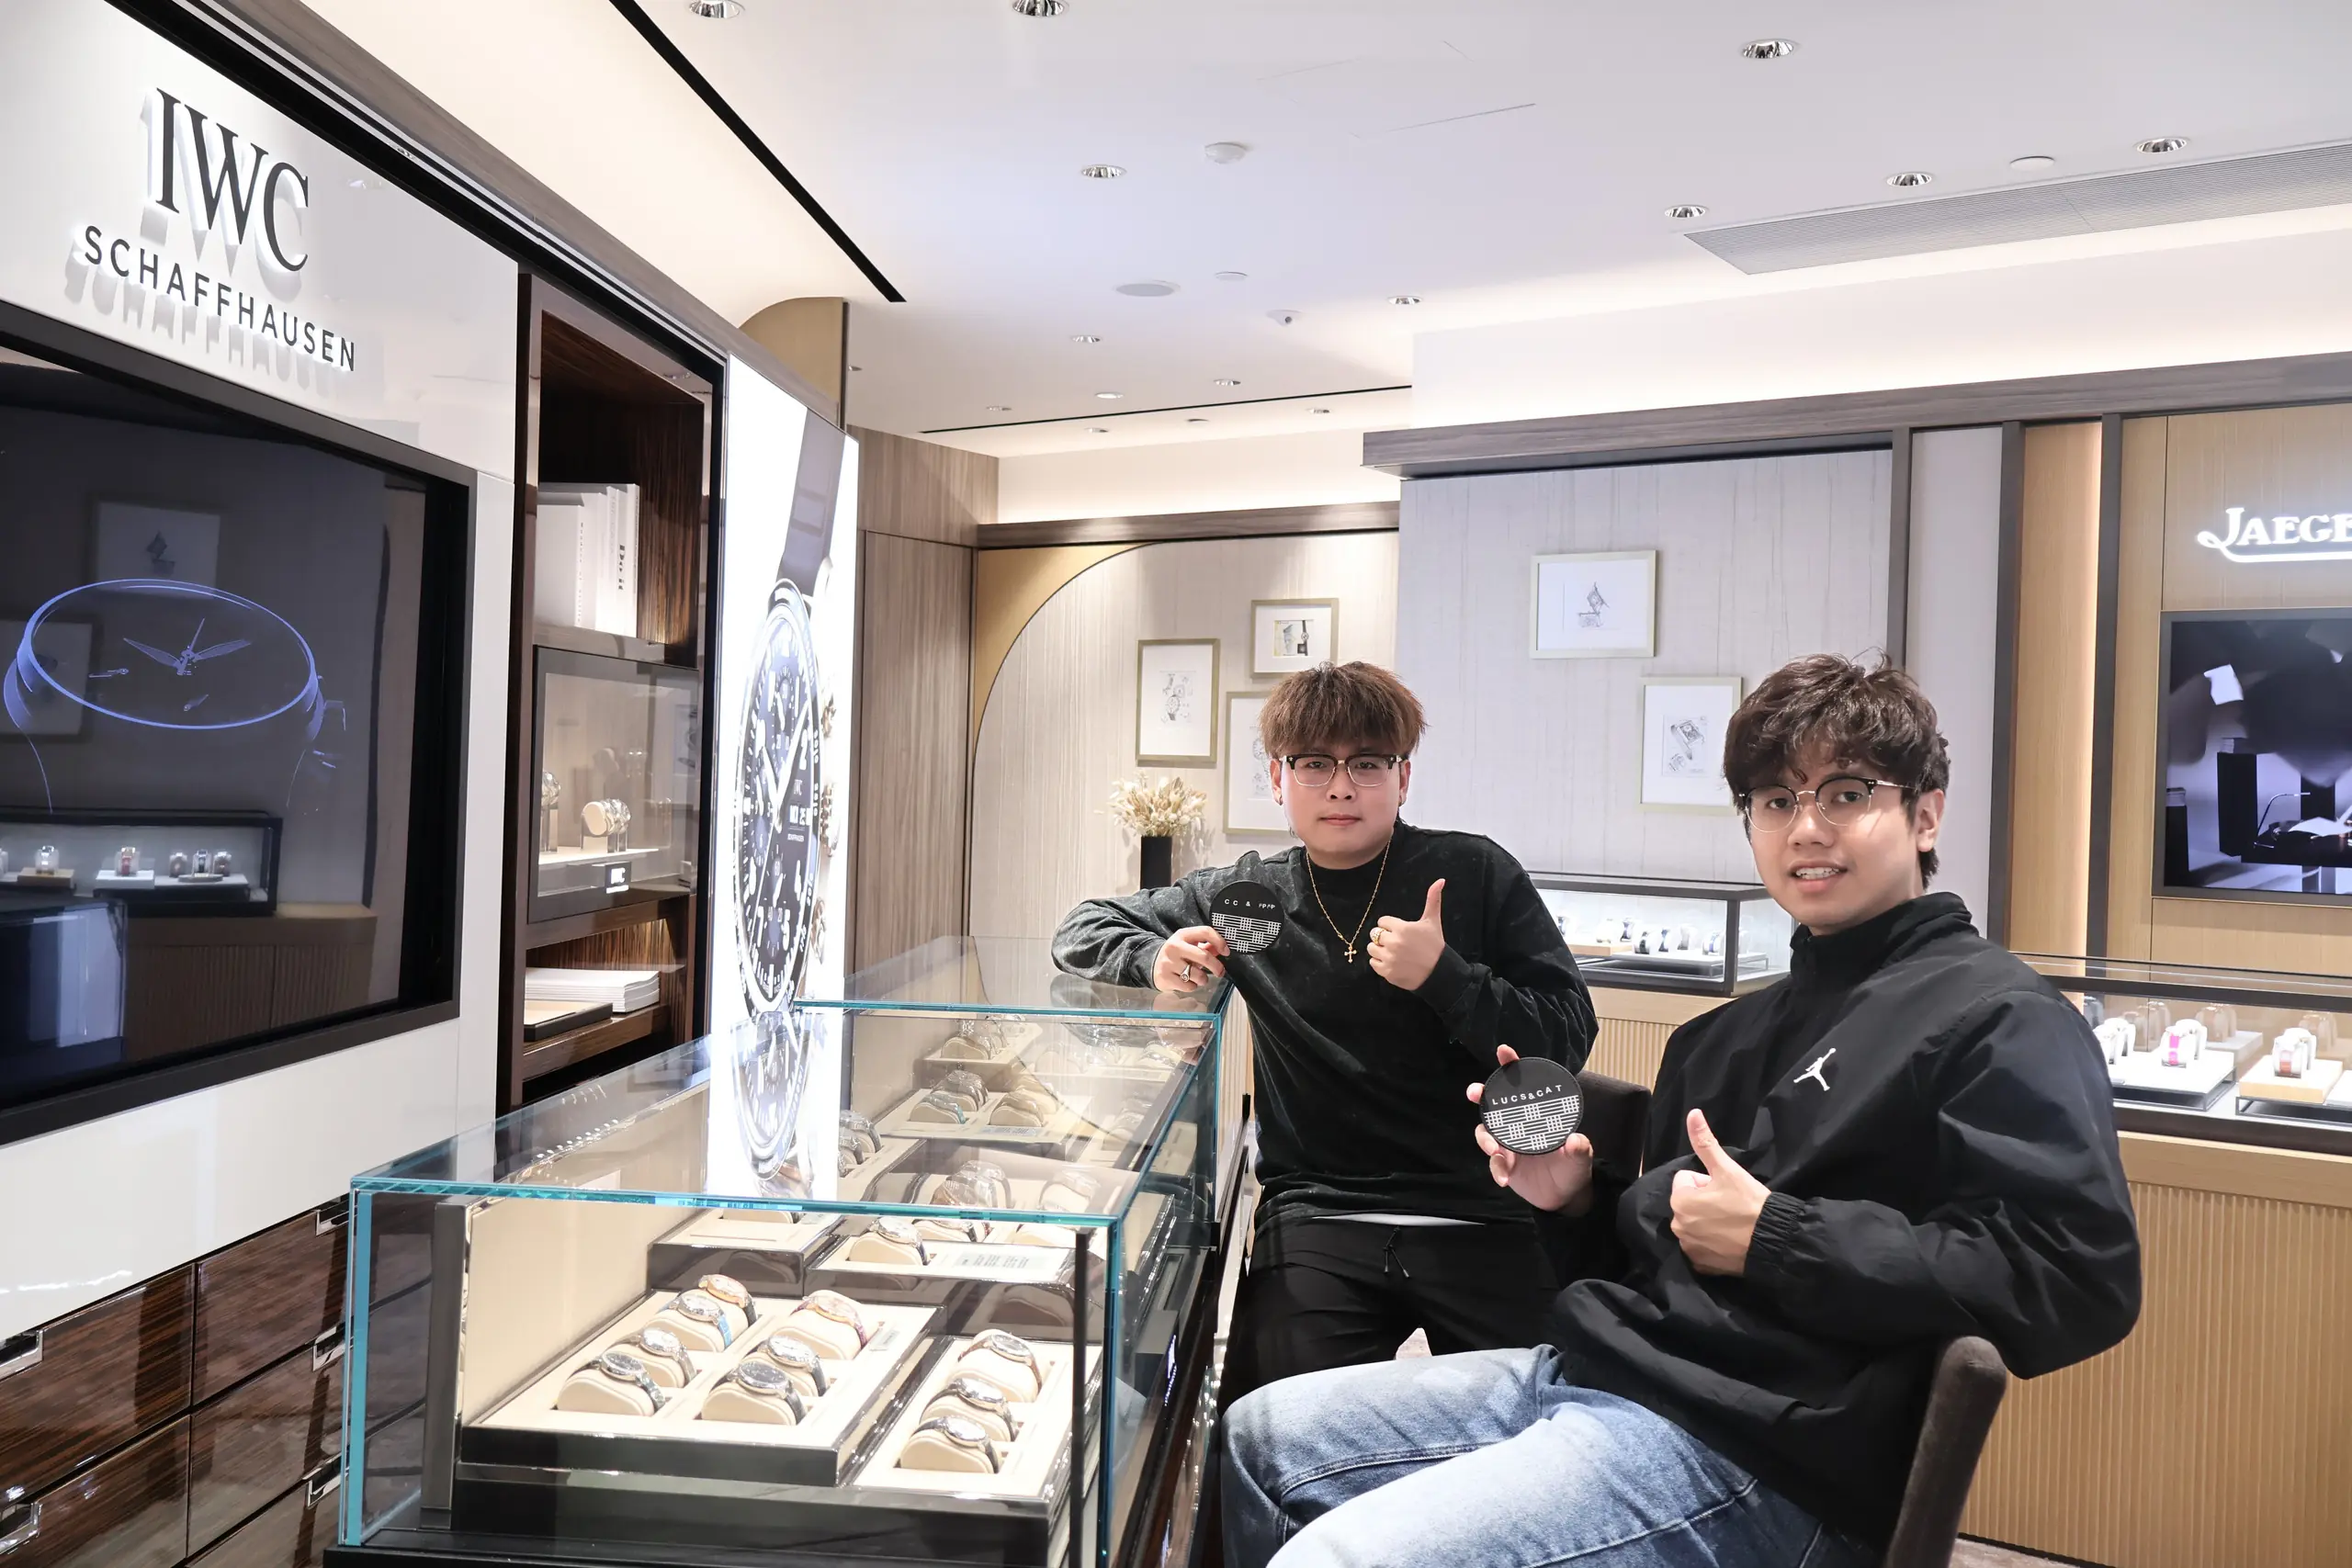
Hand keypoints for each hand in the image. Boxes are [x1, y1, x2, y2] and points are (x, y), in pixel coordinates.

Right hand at [1153, 926, 1228, 992]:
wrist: (1152, 964)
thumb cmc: (1176, 954)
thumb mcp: (1189, 945)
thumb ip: (1206, 946)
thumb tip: (1221, 949)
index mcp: (1183, 935)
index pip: (1205, 932)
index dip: (1219, 942)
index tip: (1226, 952)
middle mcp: (1175, 947)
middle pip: (1204, 956)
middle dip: (1216, 967)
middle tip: (1220, 972)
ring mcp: (1169, 962)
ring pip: (1198, 975)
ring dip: (1203, 979)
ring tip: (1198, 977)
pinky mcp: (1165, 977)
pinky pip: (1189, 986)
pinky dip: (1192, 986)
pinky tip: (1187, 981)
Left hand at [1368, 879, 1447, 991]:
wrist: (1439, 973)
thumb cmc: (1435, 945)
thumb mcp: (1433, 921)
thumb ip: (1433, 899)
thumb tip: (1440, 880)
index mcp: (1402, 928)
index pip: (1382, 921)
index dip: (1390, 926)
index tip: (1401, 931)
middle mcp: (1393, 943)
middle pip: (1375, 934)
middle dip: (1384, 937)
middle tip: (1398, 943)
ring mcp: (1389, 958)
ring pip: (1371, 948)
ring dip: (1379, 950)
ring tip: (1393, 952)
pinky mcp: (1387, 972)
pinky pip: (1373, 963)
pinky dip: (1380, 963)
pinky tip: (1392, 962)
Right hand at [1466, 1045, 1594, 1214]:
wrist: (1564, 1197)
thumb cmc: (1573, 1168)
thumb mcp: (1580, 1158)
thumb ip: (1579, 1149)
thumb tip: (1575, 1141)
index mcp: (1537, 1114)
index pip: (1524, 1086)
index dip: (1512, 1067)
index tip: (1504, 1051)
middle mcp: (1519, 1124)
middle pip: (1495, 1103)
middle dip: (1482, 1094)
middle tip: (1475, 1092)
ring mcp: (1508, 1142)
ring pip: (1486, 1131)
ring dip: (1486, 1138)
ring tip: (1495, 1151)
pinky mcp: (1502, 1162)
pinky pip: (1493, 1162)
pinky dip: (1496, 1169)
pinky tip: (1504, 1178)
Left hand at [1669, 1109, 1770, 1275]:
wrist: (1772, 1239)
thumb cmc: (1748, 1201)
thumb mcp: (1727, 1169)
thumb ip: (1705, 1142)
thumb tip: (1692, 1112)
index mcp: (1680, 1201)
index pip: (1686, 1181)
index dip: (1707, 1182)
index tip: (1726, 1190)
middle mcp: (1677, 1226)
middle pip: (1689, 1203)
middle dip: (1705, 1202)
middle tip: (1731, 1206)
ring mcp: (1688, 1247)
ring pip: (1694, 1225)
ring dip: (1708, 1222)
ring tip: (1732, 1223)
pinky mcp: (1700, 1265)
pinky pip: (1700, 1247)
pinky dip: (1711, 1244)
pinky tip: (1729, 1241)